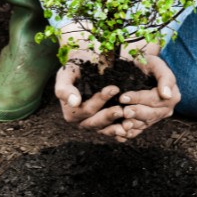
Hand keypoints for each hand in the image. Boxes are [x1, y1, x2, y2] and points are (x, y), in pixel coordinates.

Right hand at [54, 21, 125, 137]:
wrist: (85, 66)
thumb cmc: (75, 69)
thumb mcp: (66, 75)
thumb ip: (65, 89)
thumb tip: (74, 102)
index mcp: (71, 113)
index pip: (86, 110)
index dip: (99, 101)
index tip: (114, 88)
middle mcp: (82, 121)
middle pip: (96, 122)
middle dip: (109, 115)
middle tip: (122, 108)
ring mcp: (95, 124)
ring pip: (106, 130)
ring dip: (117, 127)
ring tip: (129, 121)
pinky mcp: (106, 124)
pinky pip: (114, 131)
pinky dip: (122, 130)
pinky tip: (132, 127)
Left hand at [102, 54, 179, 142]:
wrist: (141, 69)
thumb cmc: (149, 64)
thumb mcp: (157, 64)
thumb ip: (164, 78)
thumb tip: (166, 94)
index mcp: (172, 96)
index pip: (154, 99)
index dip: (138, 98)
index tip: (123, 97)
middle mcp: (166, 109)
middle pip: (150, 114)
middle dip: (136, 113)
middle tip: (123, 112)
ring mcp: (156, 117)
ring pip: (144, 124)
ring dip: (132, 125)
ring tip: (121, 124)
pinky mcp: (147, 122)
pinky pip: (139, 130)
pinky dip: (130, 133)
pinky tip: (120, 134)